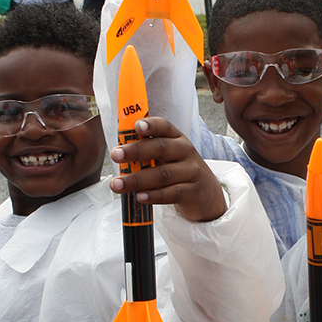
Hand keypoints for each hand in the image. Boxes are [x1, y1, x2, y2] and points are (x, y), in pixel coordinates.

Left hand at [110, 116, 226, 221]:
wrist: (206, 193)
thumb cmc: (178, 171)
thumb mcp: (168, 156)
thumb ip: (148, 151)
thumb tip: (118, 151)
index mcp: (177, 138)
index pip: (165, 126)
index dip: (151, 125)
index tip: (136, 126)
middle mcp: (185, 151)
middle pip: (161, 148)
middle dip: (136, 151)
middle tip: (116, 155)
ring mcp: (191, 172)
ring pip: (163, 174)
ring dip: (137, 179)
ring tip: (117, 184)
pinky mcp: (192, 192)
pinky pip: (171, 193)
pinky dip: (154, 196)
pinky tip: (139, 197)